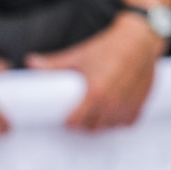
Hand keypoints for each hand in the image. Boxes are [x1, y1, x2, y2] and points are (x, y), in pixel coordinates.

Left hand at [26, 13, 164, 131]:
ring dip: (101, 124)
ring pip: (109, 128)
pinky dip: (119, 121)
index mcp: (95, 95)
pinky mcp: (140, 105)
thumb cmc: (109, 47)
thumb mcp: (79, 56)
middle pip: (91, 128)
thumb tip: (30, 62)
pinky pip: (126, 124)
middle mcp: (112, 104)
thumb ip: (54, 64)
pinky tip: (113, 112)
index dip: (68, 122)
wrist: (140, 41)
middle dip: (83, 124)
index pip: (76, 123)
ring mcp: (128, 106)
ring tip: (95, 113)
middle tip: (79, 114)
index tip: (66, 116)